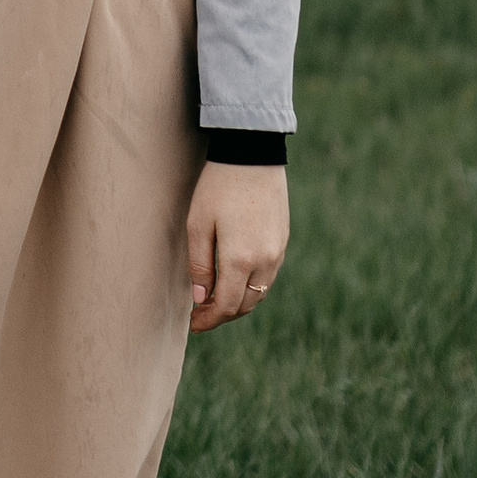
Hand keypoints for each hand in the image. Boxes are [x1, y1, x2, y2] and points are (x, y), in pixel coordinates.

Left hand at [186, 161, 289, 332]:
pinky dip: (252, 285)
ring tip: (215, 299)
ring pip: (259, 292)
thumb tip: (200, 298)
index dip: (208, 320)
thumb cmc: (218, 187)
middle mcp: (265, 261)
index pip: (226, 306)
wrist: (252, 153)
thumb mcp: (198, 225)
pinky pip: (268, 274)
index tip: (192, 324)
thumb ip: (198, 265)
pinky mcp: (283, 240)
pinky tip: (235, 278)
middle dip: (222, 314)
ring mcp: (278, 251)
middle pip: (245, 304)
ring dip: (238, 302)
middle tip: (201, 314)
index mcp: (240, 260)